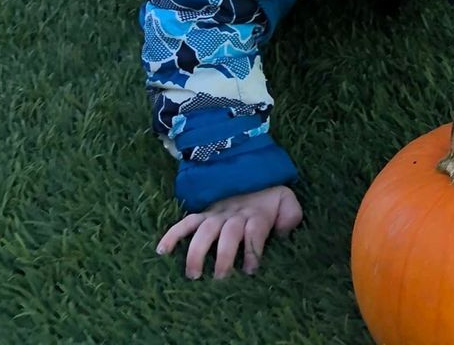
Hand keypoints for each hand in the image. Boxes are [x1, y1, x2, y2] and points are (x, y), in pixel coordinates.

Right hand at [156, 184, 302, 278]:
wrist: (255, 176)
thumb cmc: (271, 200)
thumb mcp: (287, 202)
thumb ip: (291, 215)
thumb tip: (283, 232)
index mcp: (257, 215)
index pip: (255, 231)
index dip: (253, 250)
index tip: (249, 270)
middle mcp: (235, 215)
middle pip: (229, 233)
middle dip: (224, 255)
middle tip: (220, 278)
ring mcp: (217, 215)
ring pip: (205, 230)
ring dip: (198, 251)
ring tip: (193, 274)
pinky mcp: (203, 215)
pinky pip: (185, 222)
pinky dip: (173, 234)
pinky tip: (162, 251)